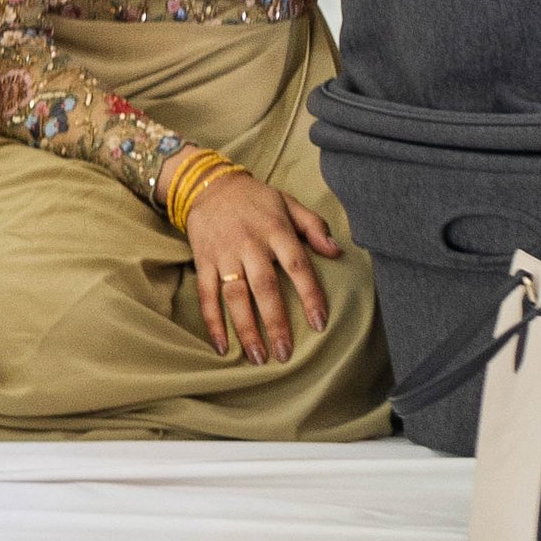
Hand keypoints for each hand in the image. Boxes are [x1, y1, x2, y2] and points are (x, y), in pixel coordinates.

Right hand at [185, 172, 336, 360]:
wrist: (208, 182)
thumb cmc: (256, 199)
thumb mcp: (288, 202)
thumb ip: (314, 226)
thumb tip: (337, 252)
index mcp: (275, 230)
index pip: (297, 265)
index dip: (310, 294)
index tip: (320, 323)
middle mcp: (249, 243)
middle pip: (264, 287)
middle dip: (275, 323)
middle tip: (285, 354)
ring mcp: (224, 253)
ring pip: (234, 295)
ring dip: (246, 329)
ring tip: (258, 358)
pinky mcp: (203, 259)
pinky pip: (207, 294)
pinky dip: (212, 321)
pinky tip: (222, 346)